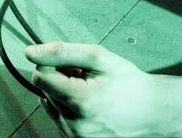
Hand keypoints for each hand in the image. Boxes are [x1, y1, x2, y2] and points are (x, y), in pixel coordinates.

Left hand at [26, 42, 173, 137]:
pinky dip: (68, 108)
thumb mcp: (99, 57)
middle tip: (86, 78)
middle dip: (61, 79)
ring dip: (64, 94)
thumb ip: (62, 52)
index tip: (69, 64)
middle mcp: (75, 124)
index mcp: (80, 101)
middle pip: (45, 91)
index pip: (39, 77)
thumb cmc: (128, 83)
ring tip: (90, 91)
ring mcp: (75, 136)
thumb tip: (30, 52)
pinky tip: (89, 104)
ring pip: (50, 104)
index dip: (52, 65)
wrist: (151, 111)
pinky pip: (59, 118)